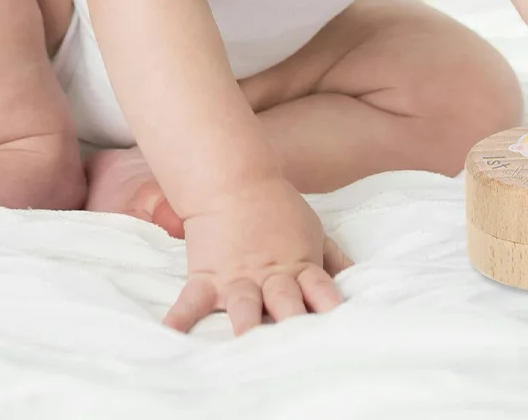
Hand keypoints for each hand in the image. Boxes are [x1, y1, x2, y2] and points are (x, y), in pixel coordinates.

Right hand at [164, 176, 351, 334]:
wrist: (232, 180)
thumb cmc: (278, 208)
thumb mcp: (313, 231)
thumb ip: (333, 260)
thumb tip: (356, 281)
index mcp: (300, 266)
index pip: (321, 291)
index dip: (330, 308)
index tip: (339, 328)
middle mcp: (270, 278)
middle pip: (286, 304)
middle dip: (292, 325)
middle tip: (298, 347)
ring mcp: (237, 279)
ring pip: (244, 306)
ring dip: (245, 326)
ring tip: (246, 348)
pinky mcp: (206, 278)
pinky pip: (192, 302)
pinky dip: (180, 319)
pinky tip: (171, 336)